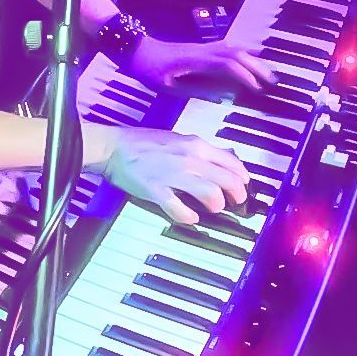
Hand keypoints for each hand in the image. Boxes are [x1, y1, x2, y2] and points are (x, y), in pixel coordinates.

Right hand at [103, 126, 251, 224]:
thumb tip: (223, 159)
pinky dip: (189, 217)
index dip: (243, 179)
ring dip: (216, 205)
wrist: (113, 146)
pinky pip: (181, 210)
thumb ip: (200, 150)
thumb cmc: (142, 143)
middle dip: (237, 196)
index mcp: (196, 145)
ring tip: (210, 208)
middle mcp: (190, 159)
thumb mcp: (178, 139)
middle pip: (229, 180)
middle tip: (234, 203)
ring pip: (212, 194)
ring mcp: (174, 175)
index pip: (233, 163)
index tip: (242, 187)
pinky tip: (190, 216)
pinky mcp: (157, 191)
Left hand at [119, 38, 277, 96]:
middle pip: (237, 54)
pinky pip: (227, 48)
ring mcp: (203, 47)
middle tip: (273, 81)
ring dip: (252, 60)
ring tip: (267, 72)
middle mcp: (204, 50)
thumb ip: (196, 90)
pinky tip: (250, 58)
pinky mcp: (201, 48)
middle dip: (257, 67)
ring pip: (234, 48)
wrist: (135, 49)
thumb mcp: (169, 87)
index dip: (244, 76)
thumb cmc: (149, 70)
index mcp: (196, 60)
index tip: (257, 89)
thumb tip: (222, 96)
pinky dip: (242, 53)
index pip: (228, 65)